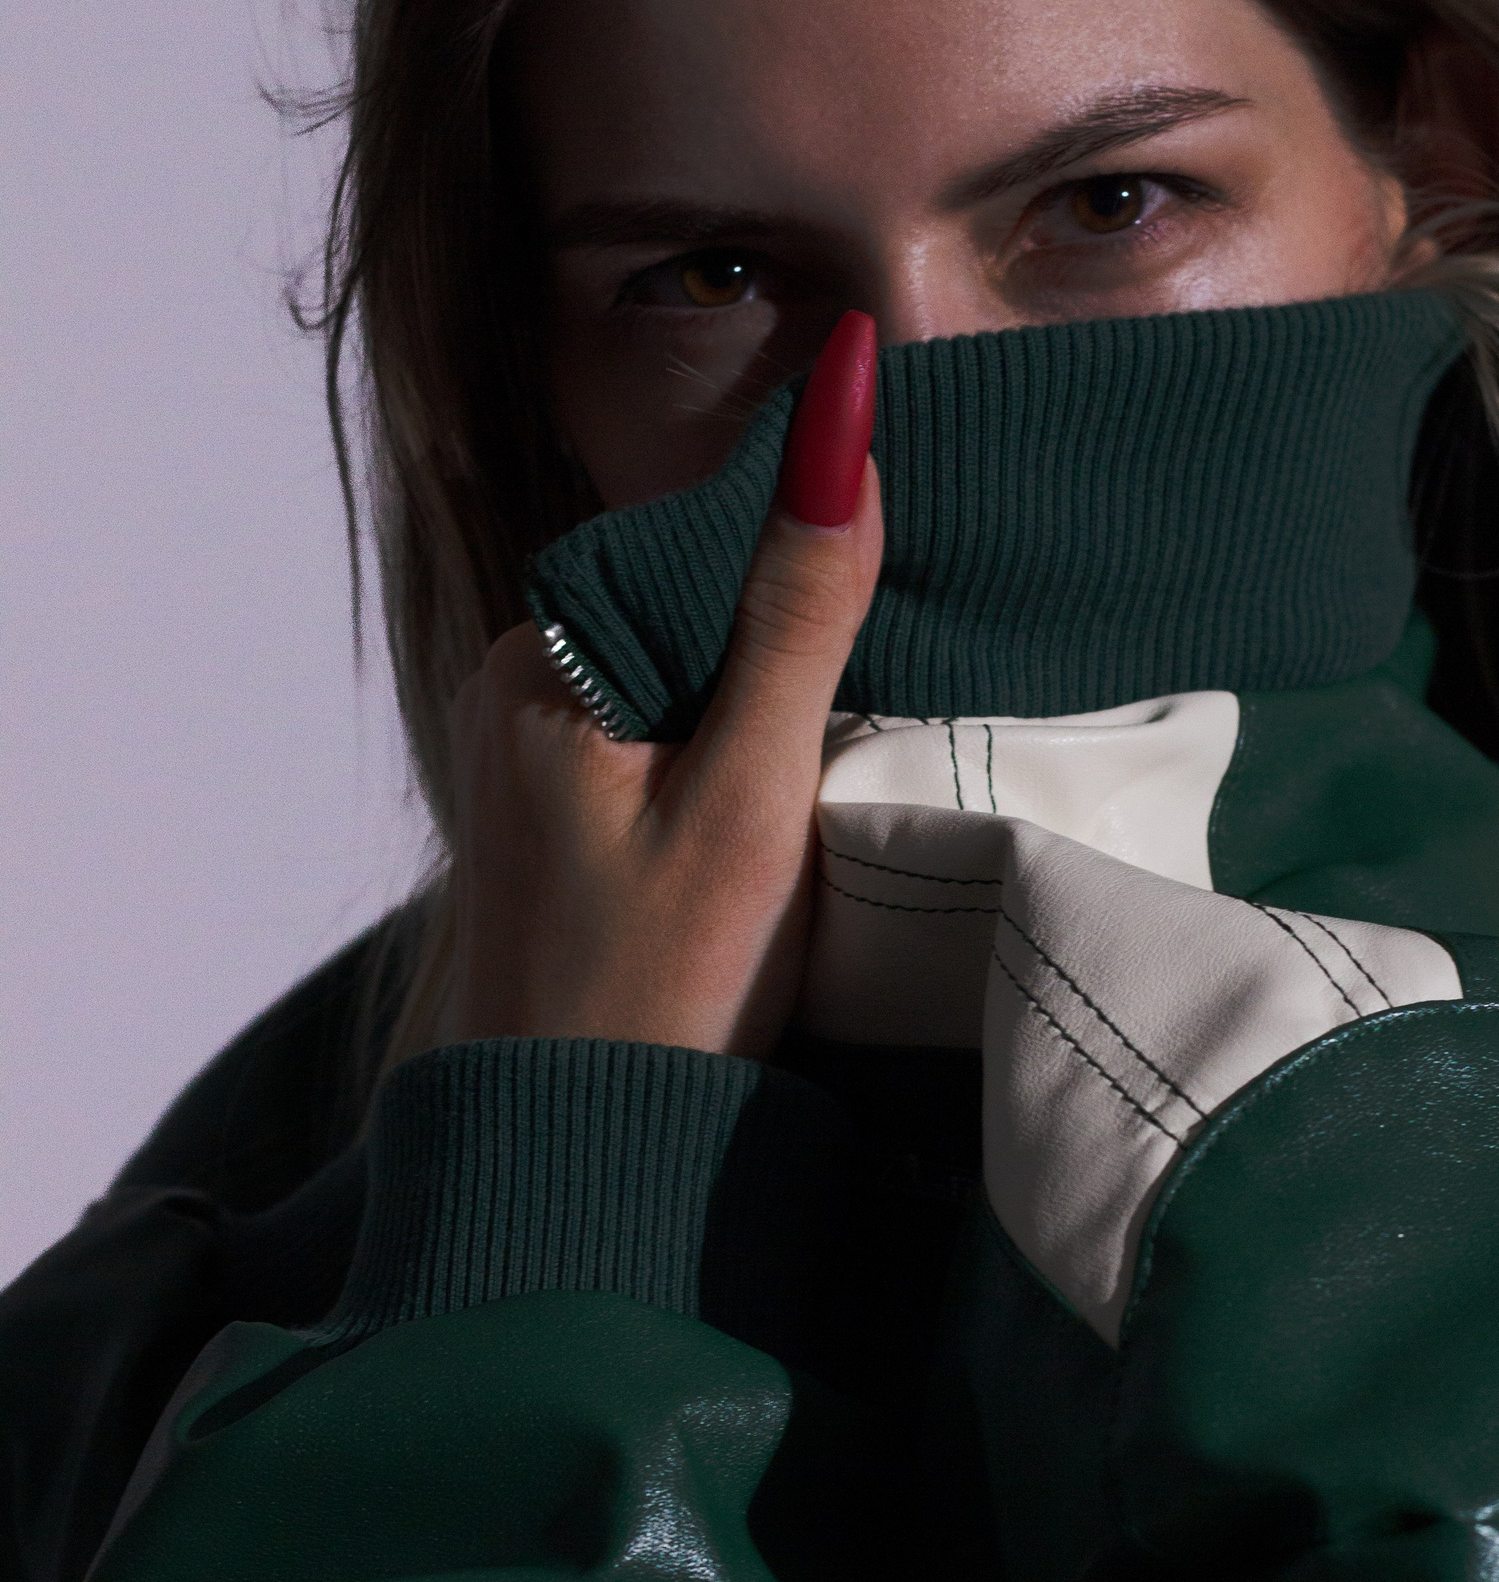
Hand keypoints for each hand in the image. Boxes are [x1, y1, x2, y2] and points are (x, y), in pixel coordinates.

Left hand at [446, 311, 880, 1057]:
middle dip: (791, 653)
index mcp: (538, 658)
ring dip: (773, 717)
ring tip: (838, 785)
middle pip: (695, 613)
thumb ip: (798, 614)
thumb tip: (841, 413)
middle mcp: (516, 691)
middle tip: (879, 728)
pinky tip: (787, 827)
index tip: (899, 623)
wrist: (574, 1169)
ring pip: (691, 685)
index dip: (809, 575)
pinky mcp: (563, 829)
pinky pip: (672, 750)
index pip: (699, 546)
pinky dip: (738, 770)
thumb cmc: (656, 992)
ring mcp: (533, 764)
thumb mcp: (750, 795)